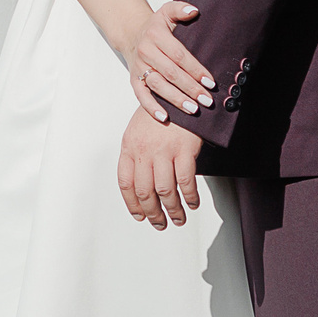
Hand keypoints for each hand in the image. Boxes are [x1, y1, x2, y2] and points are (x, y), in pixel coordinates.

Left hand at [117, 111, 203, 228]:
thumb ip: (136, 154)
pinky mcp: (184, 150)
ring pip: (165, 191)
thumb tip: (138, 183)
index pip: (125, 183)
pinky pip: (186, 182)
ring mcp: (164, 151)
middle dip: (152, 213)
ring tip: (178, 219)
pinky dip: (190, 197)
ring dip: (172, 210)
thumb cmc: (160, 111)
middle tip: (160, 224)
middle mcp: (144, 150)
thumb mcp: (138, 129)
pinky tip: (192, 203)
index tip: (139, 216)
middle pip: (145, 192)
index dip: (132, 204)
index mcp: (129, 146)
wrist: (178, 93)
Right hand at [128, 0, 215, 122]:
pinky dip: (151, 108)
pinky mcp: (133, 80)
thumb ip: (180, 9)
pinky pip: (141, 96)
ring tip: (193, 109)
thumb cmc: (156, 27)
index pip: (179, 55)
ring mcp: (139, 67)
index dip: (196, 69)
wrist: (132, 34)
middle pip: (171, 73)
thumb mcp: (166, 12)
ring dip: (176, 99)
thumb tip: (194, 11)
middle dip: (190, 88)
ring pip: (158, 85)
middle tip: (207, 100)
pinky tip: (165, 118)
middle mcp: (146, 51)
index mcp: (156, 35)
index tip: (210, 82)